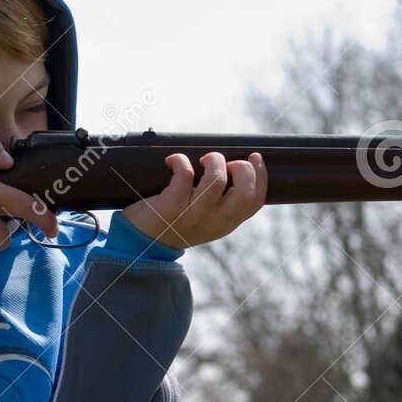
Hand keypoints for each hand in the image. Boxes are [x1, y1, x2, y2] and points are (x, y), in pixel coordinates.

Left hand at [121, 151, 267, 248]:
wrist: (142, 244)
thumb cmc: (175, 222)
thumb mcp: (205, 219)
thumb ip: (221, 203)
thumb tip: (232, 165)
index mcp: (226, 223)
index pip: (255, 202)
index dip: (260, 176)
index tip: (254, 158)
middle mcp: (213, 222)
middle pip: (244, 193)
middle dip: (242, 168)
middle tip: (227, 162)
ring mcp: (192, 216)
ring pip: (216, 181)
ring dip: (213, 160)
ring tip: (202, 160)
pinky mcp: (170, 208)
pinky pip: (184, 175)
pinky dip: (180, 160)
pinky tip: (173, 160)